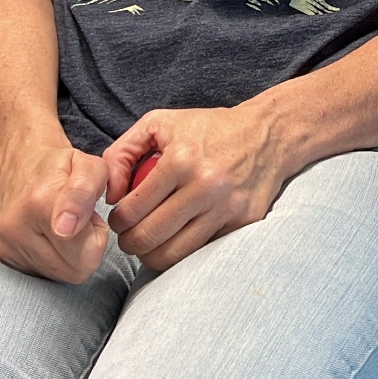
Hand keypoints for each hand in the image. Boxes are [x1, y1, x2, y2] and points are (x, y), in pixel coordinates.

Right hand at [0, 133, 109, 283]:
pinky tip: (49, 237)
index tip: (90, 216)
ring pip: (61, 276)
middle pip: (76, 270)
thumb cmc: (59, 165)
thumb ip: (86, 190)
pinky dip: (54, 260)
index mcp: (40, 201)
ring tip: (64, 228)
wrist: (18, 161)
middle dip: (87, 247)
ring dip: (71, 256)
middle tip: (80, 222)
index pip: (87, 251)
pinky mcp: (2, 256)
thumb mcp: (88, 164)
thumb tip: (66, 228)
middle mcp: (16, 227)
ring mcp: (6, 245)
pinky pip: (44, 276)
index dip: (97, 233)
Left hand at [104, 101, 293, 270]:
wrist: (267, 134)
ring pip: (173, 255)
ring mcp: (226, 208)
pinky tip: (178, 237)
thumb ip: (122, 153)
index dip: (117, 221)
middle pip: (149, 238)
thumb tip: (110, 194)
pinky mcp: (242, 223)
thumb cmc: (208, 129)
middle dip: (130, 243)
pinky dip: (183, 251)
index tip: (120, 218)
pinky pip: (200, 253)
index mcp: (180, 160)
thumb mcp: (160, 123)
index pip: (132, 210)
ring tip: (149, 242)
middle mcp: (204, 186)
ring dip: (152, 255)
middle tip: (130, 235)